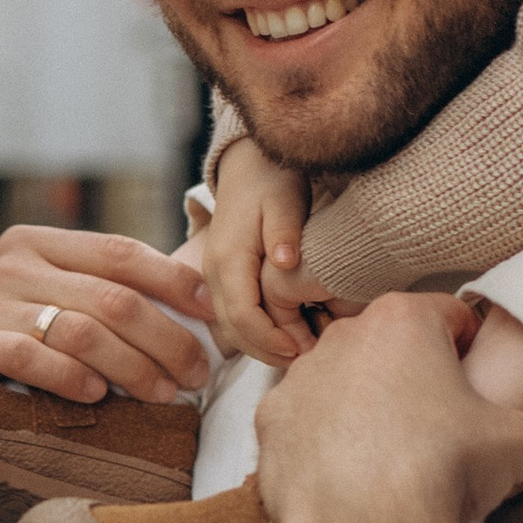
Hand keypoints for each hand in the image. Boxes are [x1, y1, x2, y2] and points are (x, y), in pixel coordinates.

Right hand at [0, 223, 211, 407]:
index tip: (213, 313)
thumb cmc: (19, 350)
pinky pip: (25, 356)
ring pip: (78, 329)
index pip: (121, 252)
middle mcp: (8, 262)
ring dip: (131, 366)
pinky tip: (95, 396)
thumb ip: (111, 296)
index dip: (175, 281)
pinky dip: (67, 376)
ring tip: (162, 393)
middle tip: (196, 374)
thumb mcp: (62, 307)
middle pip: (110, 297)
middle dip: (165, 338)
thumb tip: (204, 305)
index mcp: (40, 242)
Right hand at [207, 137, 318, 365]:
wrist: (250, 162)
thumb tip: (285, 262)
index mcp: (228, 258)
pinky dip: (258, 332)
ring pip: (232, 327)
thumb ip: (285, 231)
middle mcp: (214, 272)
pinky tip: (288, 336)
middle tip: (307, 359)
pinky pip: (235, 315)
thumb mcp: (285, 198)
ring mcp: (215, 276)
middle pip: (234, 329)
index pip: (242, 314)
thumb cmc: (272, 179)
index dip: (269, 338)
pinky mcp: (224, 277)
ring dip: (263, 346)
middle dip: (268, 351)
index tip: (301, 349)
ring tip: (301, 353)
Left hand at [256, 294, 522, 522]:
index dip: (469, 350)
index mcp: (403, 321)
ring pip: (341, 384)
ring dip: (363, 409)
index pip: (448, 316)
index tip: (475, 385)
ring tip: (391, 460)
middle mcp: (342, 338)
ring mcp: (299, 382)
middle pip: (389, 347)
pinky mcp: (270, 429)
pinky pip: (304, 427)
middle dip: (412, 378)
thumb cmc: (443, 472)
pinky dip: (323, 446)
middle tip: (438, 427)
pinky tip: (349, 480)